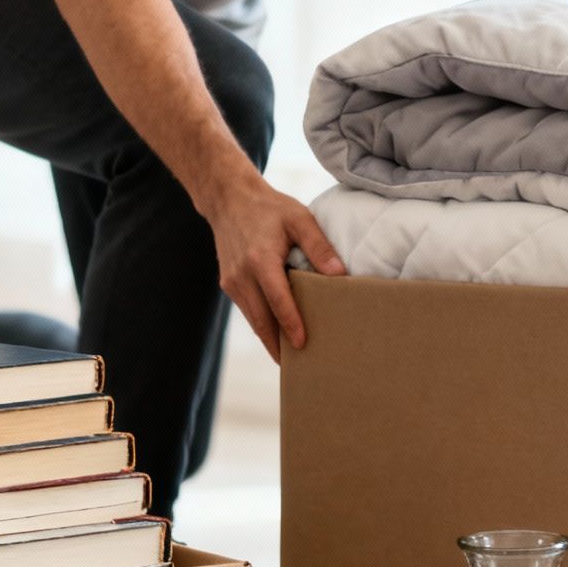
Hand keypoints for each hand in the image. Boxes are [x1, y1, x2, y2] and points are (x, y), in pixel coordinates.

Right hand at [200, 175, 346, 361]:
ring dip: (271, 340)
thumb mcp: (299, 218)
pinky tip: (279, 335)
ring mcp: (232, 282)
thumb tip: (339, 274)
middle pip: (262, 320)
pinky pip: (248, 311)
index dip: (290, 324)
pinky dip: (263, 326)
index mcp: (260, 259)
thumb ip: (319, 246)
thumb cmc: (269, 208)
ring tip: (292, 359)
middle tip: (301, 367)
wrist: (228, 200)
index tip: (302, 344)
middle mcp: (242, 275)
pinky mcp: (228, 284)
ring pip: (253, 320)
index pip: (277, 300)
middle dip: (279, 346)